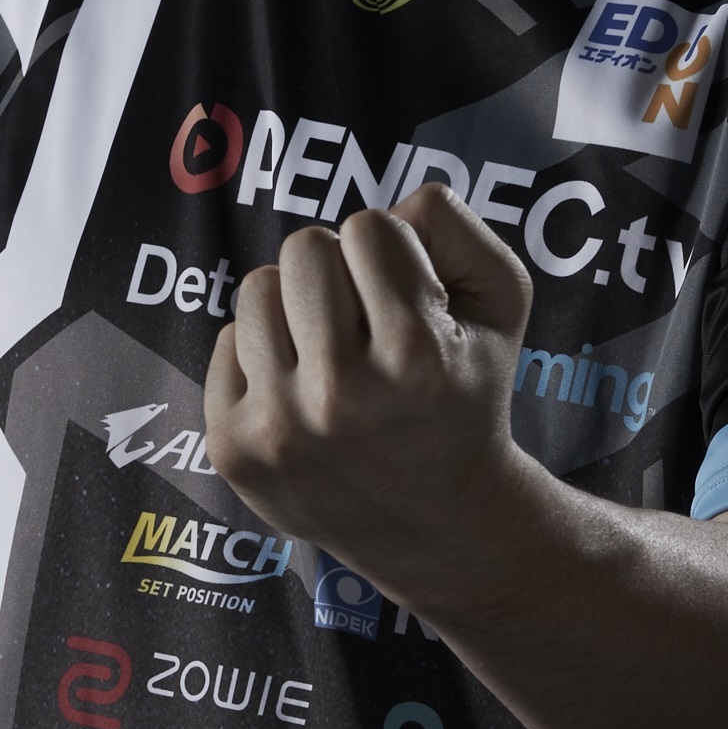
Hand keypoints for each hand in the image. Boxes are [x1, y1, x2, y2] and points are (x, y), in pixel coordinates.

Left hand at [203, 182, 539, 619]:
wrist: (437, 522)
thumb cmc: (466, 394)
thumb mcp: (501, 304)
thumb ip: (454, 226)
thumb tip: (385, 206)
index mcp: (417, 355)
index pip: (368, 227)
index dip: (392, 256)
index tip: (410, 306)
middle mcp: (342, 394)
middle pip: (304, 247)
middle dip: (339, 274)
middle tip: (368, 330)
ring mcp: (280, 426)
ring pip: (258, 288)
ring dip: (296, 310)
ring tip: (334, 361)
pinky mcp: (234, 448)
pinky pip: (226, 341)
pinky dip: (262, 357)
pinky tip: (303, 399)